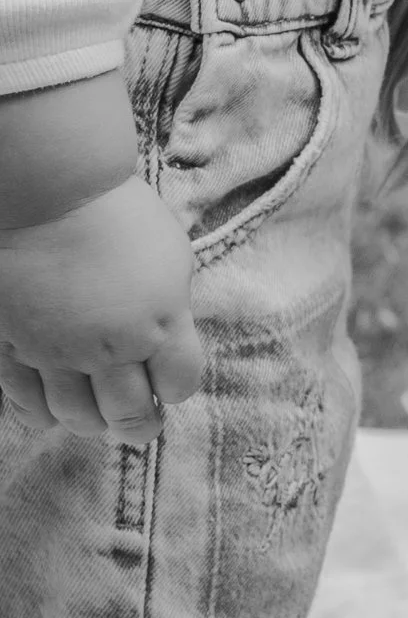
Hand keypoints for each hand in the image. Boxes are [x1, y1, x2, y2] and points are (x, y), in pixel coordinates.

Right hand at [0, 178, 202, 436]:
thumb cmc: (115, 213)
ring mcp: (57, 352)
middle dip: (141, 424)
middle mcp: (111, 347)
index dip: (177, 387)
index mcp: (160, 322)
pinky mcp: (13, 349)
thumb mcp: (170, 257)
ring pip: (79, 417)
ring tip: (99, 420)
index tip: (171, 383)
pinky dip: (43, 415)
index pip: (180, 383)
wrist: (46, 193)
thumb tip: (166, 339)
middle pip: (131, 414)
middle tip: (142, 423)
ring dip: (93, 424)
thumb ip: (170, 306)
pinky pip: (28, 403)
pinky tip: (52, 413)